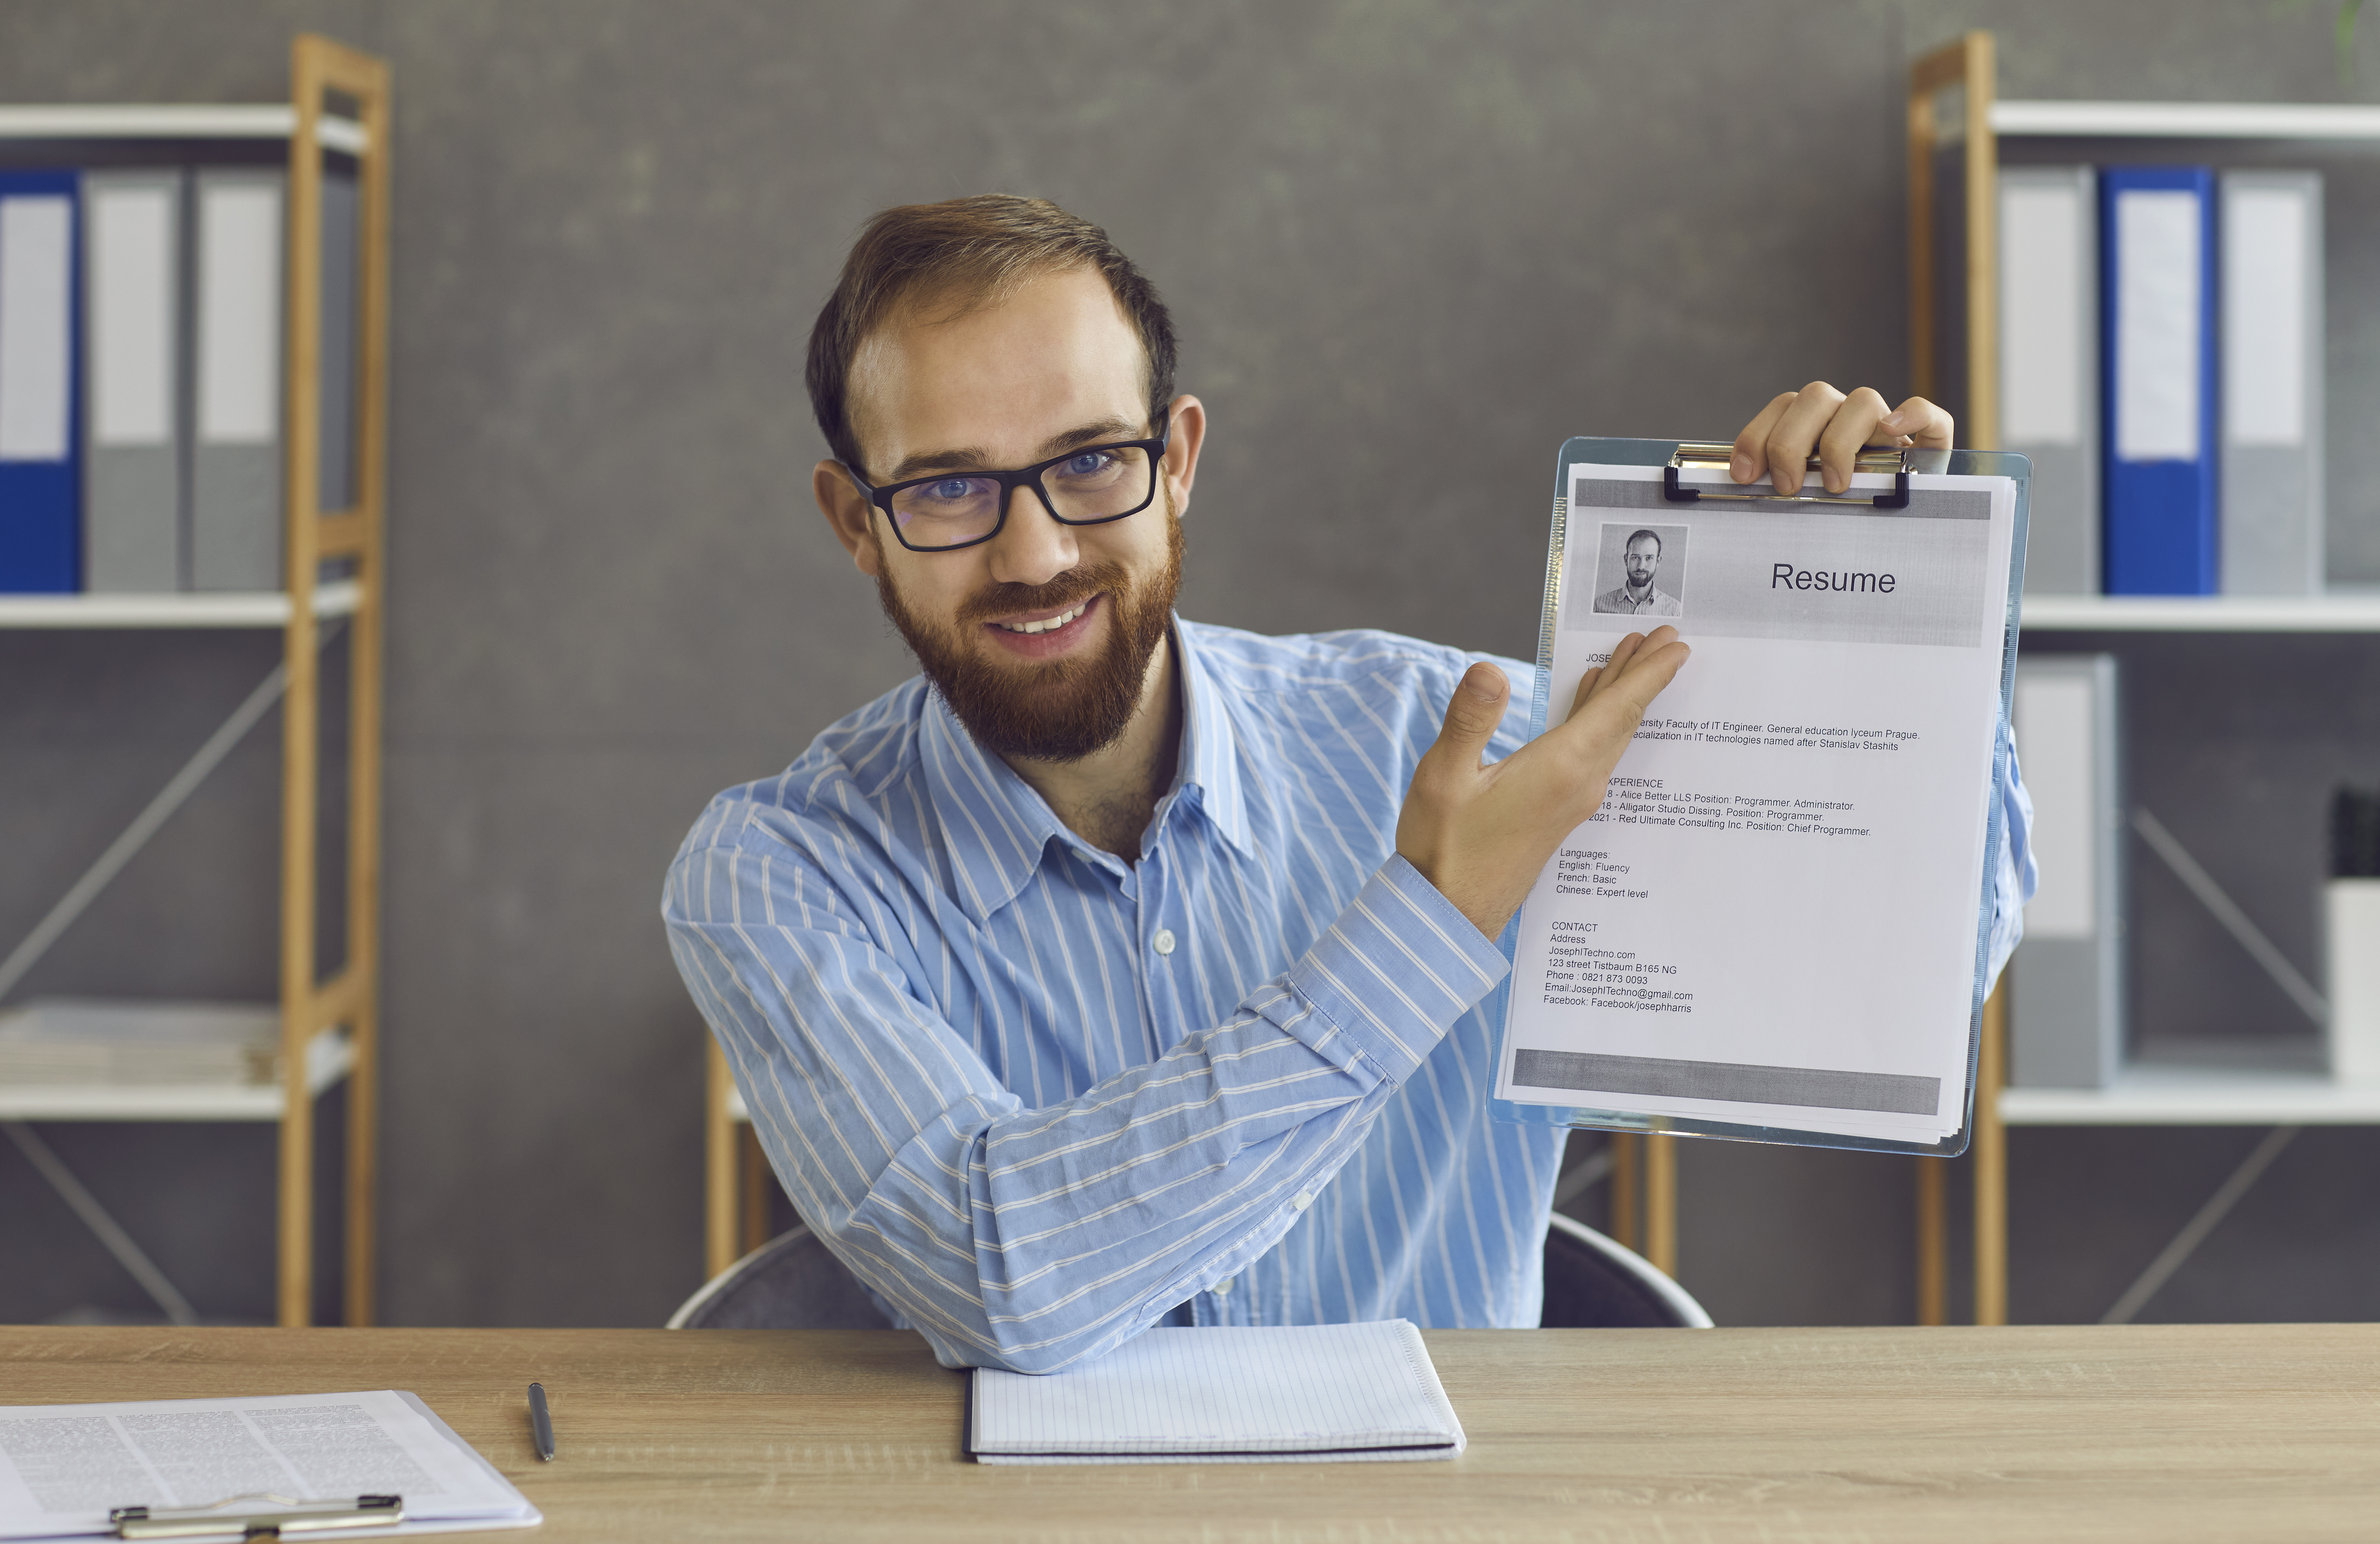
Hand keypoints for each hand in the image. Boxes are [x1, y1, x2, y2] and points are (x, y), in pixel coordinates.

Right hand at [1396, 629, 1689, 939]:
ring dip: (1622, 695)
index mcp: (1559, 769)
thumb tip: (1489, 670)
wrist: (1450, 913)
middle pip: (1623, 719)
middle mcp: (1578, 784)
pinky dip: (1597, 720)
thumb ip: (1470, 720)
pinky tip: (1590, 705)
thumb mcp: (1444, 778)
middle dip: (1645, 675)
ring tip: (1633, 658)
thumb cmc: (1444, 850)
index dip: (1649, 673)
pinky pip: (1591, 753)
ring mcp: (1572, 800)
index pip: (1616, 709)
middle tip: (1667, 639)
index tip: (1676, 645)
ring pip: (1609, 736)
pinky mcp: (1558, 810)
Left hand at [1730, 383, 1953, 494]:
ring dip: (1839, 441)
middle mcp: (1846, 417)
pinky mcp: (1928, 442)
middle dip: (1790, 442)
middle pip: (1815, 398)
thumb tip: (1742, 484)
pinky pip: (1927, 414)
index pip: (1782, 407)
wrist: (1898, 528)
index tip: (1745, 474)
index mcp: (1813, 424)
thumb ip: (1774, 483)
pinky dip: (1913, 415)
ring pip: (1863, 401)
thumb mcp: (1799, 498)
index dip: (1757, 436)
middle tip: (1788, 486)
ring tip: (1833, 484)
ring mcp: (1887, 427)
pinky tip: (1892, 431)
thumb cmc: (1838, 513)